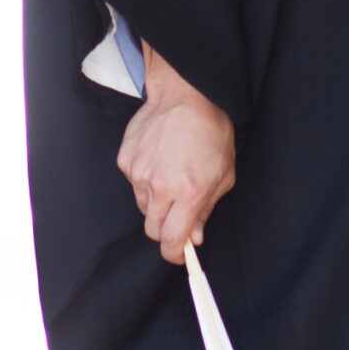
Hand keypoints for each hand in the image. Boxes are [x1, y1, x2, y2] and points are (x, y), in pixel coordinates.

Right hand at [116, 42, 234, 265]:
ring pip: (142, 206)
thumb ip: (206, 211)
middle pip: (152, 229)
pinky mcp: (126, 160)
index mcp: (188, 194)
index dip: (175, 253)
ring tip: (170, 177)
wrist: (186, 96)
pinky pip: (133, 183)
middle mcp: (160, 187)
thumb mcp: (223, 176)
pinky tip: (158, 160)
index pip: (171, 241)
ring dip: (155, 202)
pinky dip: (144, 179)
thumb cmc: (211, 133)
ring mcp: (139, 173)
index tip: (179, 253)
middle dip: (165, 229)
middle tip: (177, 215)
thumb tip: (194, 236)